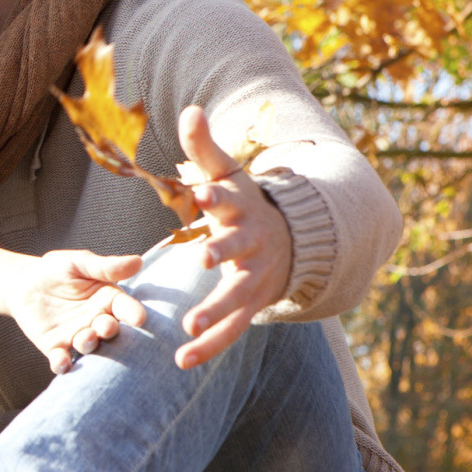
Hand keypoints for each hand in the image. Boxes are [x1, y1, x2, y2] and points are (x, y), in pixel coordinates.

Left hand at [3, 249, 147, 372]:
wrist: (25, 283)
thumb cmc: (58, 269)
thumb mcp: (80, 262)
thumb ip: (105, 266)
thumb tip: (137, 261)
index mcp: (109, 300)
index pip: (126, 307)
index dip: (133, 313)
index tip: (140, 318)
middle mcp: (97, 321)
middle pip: (109, 330)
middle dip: (109, 330)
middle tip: (106, 327)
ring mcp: (78, 337)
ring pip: (88, 346)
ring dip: (88, 344)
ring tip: (86, 339)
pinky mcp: (56, 348)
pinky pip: (62, 360)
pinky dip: (62, 364)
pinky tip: (62, 363)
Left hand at [174, 105, 292, 369]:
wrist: (289, 241)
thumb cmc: (244, 204)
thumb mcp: (226, 174)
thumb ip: (204, 147)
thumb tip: (190, 109)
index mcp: (241, 210)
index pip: (228, 199)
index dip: (215, 195)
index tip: (201, 192)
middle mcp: (250, 245)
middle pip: (236, 248)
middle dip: (221, 251)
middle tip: (202, 258)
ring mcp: (253, 278)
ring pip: (236, 298)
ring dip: (214, 312)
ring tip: (189, 326)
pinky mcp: (250, 307)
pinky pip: (230, 332)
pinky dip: (209, 347)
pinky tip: (181, 362)